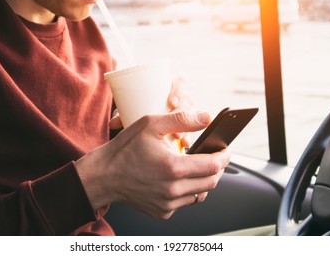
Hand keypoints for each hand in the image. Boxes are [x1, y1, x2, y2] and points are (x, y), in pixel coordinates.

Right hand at [76, 111, 230, 219]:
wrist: (104, 175)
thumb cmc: (125, 149)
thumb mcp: (150, 124)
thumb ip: (181, 119)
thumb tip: (206, 117)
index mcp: (173, 168)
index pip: (213, 166)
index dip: (224, 157)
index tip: (225, 150)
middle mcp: (173, 190)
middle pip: (211, 183)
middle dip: (217, 168)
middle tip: (214, 157)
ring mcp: (168, 204)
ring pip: (200, 194)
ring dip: (203, 180)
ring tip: (196, 167)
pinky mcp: (162, 212)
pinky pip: (184, 203)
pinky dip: (186, 191)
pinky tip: (176, 179)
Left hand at [109, 77, 194, 146]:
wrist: (133, 131)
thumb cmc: (131, 114)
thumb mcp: (126, 113)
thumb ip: (120, 116)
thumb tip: (114, 123)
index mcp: (167, 89)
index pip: (180, 83)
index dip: (179, 90)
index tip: (172, 102)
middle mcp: (177, 101)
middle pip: (188, 100)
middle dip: (184, 110)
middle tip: (173, 121)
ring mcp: (181, 116)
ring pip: (192, 116)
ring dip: (187, 126)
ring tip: (177, 136)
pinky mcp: (182, 129)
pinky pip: (190, 132)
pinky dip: (188, 137)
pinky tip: (184, 144)